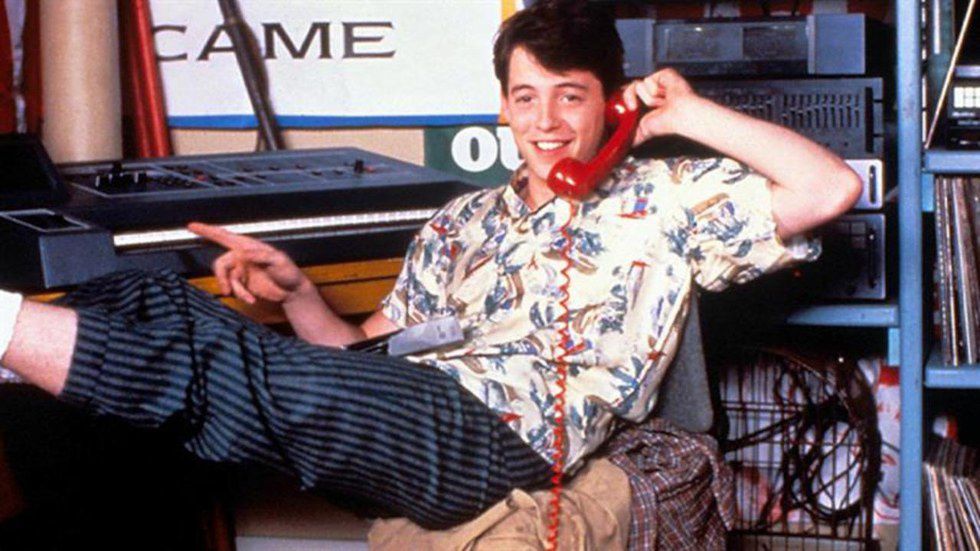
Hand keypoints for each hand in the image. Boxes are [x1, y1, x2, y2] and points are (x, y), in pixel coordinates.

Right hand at [187, 222, 310, 304]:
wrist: (292, 291)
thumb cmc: (289, 272)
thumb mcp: (279, 261)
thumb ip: (261, 255)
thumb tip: (244, 252)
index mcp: (249, 246)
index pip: (225, 236)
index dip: (208, 231)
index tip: (192, 226)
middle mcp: (242, 256)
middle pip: (221, 263)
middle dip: (221, 277)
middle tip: (226, 289)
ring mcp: (242, 270)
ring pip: (226, 278)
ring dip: (234, 289)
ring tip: (246, 297)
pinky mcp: (243, 284)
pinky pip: (234, 288)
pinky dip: (241, 295)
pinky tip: (251, 299)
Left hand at [622, 68, 698, 146]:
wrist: (679, 115)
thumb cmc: (667, 123)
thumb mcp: (643, 131)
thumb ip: (632, 136)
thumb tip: (623, 145)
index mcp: (644, 103)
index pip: (627, 95)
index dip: (626, 100)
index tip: (630, 109)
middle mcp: (650, 91)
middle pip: (629, 89)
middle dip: (634, 101)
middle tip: (647, 109)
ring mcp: (656, 82)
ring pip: (638, 86)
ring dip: (649, 98)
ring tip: (662, 103)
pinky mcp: (662, 74)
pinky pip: (647, 80)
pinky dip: (655, 90)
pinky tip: (665, 95)